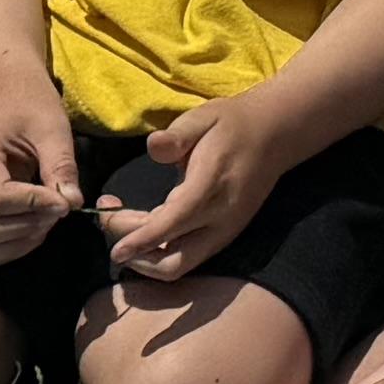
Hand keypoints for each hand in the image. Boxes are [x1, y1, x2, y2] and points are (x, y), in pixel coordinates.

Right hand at [0, 84, 77, 265]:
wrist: (6, 100)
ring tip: (41, 227)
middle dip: (20, 231)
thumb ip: (61, 166)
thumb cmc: (29, 108)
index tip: (64, 202)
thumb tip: (72, 203)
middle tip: (53, 216)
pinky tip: (27, 233)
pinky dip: (1, 251)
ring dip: (10, 247)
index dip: (34, 206)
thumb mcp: (52, 128)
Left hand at [101, 93, 278, 284]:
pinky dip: (159, 251)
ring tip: (121, 221)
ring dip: (144, 256)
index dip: (143, 240)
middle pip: (173, 261)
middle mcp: (221, 218)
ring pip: (178, 265)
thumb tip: (154, 146)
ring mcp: (224, 232)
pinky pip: (186, 257)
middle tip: (107, 219)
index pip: (174, 223)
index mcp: (212, 185)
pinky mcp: (223, 238)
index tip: (115, 251)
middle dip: (135, 253)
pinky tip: (141, 225)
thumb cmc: (232, 124)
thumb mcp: (204, 118)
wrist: (277, 135)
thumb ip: (177, 134)